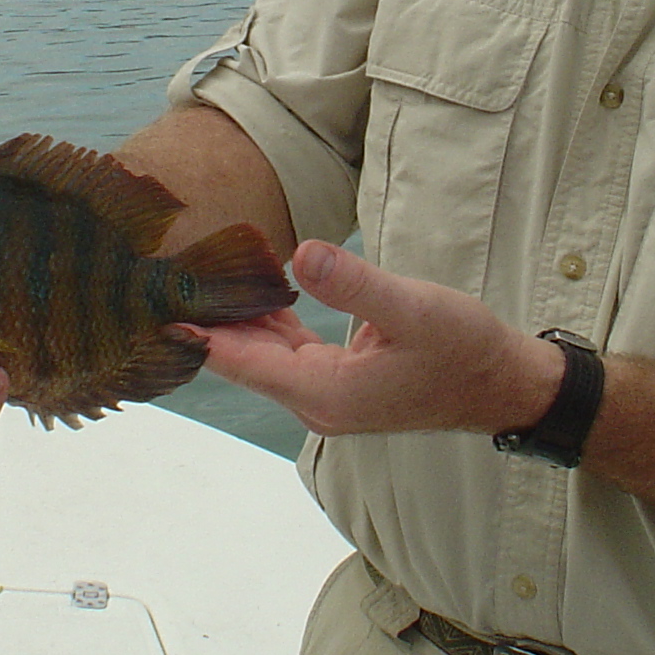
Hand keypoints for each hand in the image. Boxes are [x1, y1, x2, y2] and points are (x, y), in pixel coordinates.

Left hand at [189, 241, 565, 437]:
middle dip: (204, 319)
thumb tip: (301, 253)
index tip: (153, 300)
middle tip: (160, 274)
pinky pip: (286, 350)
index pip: (239, 360)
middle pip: (240, 359)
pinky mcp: (338, 379)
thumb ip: (354, 285)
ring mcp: (325, 393)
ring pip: (261, 353)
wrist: (502, 384)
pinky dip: (266, 320)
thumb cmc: (464, 350)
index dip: (194, 330)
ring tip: (193, 272)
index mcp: (324, 392)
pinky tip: (250, 286)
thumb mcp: (413, 309)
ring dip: (234, 317)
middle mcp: (316, 400)